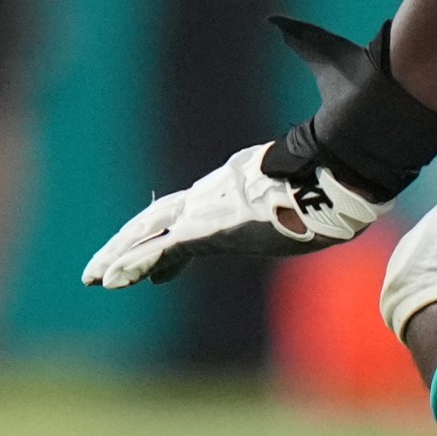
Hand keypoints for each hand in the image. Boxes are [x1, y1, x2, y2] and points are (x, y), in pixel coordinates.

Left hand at [84, 142, 384, 288]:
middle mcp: (214, 198)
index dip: (167, 235)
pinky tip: (110, 277)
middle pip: (158, 223)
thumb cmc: (339, 157)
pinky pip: (164, 250)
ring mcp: (210, 211)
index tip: (157, 265)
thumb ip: (308, 163)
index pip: (189, 212)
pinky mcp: (212, 228)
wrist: (342, 161)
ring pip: (150, 236)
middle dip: (130, 246)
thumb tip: (335, 170)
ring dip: (121, 259)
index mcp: (234, 186)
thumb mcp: (317, 166)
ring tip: (94, 279)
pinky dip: (136, 263)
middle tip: (104, 271)